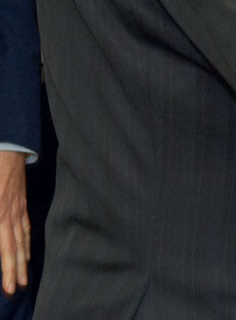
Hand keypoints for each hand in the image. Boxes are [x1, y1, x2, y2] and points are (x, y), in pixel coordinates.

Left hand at [0, 150, 29, 295]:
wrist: (8, 148)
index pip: (4, 248)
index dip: (6, 269)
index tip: (9, 287)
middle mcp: (9, 216)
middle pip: (14, 248)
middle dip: (16, 271)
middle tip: (17, 290)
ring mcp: (17, 210)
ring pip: (22, 240)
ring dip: (23, 260)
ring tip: (24, 278)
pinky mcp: (21, 204)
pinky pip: (26, 227)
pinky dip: (28, 243)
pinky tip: (28, 253)